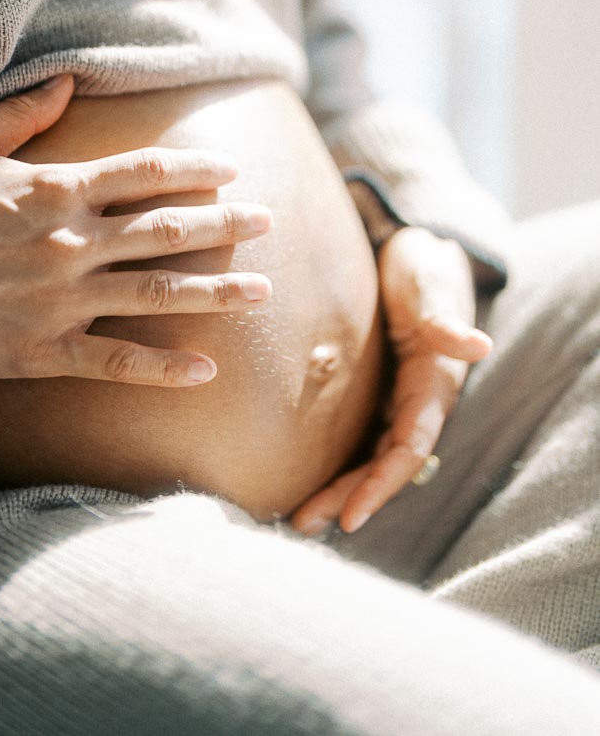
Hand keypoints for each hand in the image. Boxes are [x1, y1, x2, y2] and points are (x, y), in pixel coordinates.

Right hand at [0, 75, 272, 383]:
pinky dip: (162, 368)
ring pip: (157, 293)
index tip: (232, 170)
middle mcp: (72, 241)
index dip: (197, 170)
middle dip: (226, 225)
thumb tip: (66, 84)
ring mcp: (62, 299)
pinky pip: (115, 362)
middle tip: (268, 222)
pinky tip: (205, 370)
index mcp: (57, 188)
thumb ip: (21, 112)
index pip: (147, 173)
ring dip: (216, 292)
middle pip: (168, 230)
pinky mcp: (42, 350)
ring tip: (262, 293)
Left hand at [291, 225, 491, 534]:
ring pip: (367, 456)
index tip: (351, 517)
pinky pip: (354, 435)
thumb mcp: (431, 284)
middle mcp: (416, 402)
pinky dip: (332, 461)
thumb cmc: (423, 266)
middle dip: (348, 498)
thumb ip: (444, 316)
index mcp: (433, 385)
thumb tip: (477, 345)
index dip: (381, 485)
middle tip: (303, 524)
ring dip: (337, 489)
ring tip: (296, 518)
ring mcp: (394, 400)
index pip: (408, 448)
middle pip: (383, 464)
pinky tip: (299, 477)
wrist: (411, 249)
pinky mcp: (373, 391)